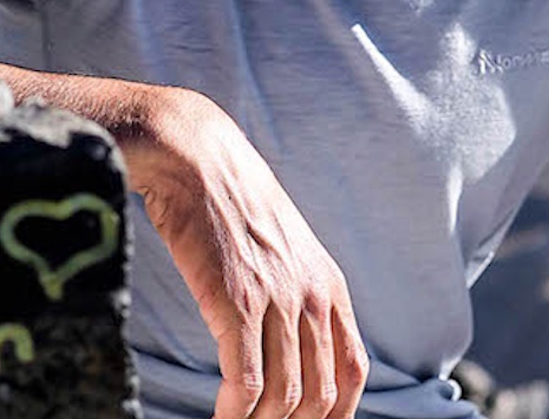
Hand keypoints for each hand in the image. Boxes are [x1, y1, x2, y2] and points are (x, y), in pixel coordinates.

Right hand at [129, 88, 368, 418]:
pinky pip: (245, 382)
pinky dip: (234, 414)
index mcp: (328, 284)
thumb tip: (287, 337)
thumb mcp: (283, 244)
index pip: (352, 370)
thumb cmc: (229, 200)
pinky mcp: (237, 301)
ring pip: (283, 397)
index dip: (335, 414)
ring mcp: (276, 298)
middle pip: (319, 393)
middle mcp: (311, 295)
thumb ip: (294, 288)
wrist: (196, 156)